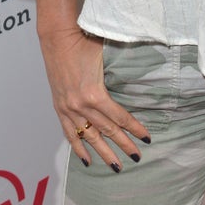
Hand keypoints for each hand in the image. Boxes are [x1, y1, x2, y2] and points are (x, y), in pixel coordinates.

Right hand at [38, 25, 149, 170]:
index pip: (120, 117)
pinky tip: (87, 160)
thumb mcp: (106, 59)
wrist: (57, 38)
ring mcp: (69, 109)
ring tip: (116, 166)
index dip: (135, 128)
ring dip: (104, 153)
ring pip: (90, 137)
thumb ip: (119, 76)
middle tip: (137, 157)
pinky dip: (79, 148)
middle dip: (124, 145)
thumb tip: (138, 86)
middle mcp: (81, 106)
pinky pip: (69, 133)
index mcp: (95, 94)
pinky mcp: (59, 108)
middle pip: (107, 130)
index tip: (146, 138)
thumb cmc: (84, 43)